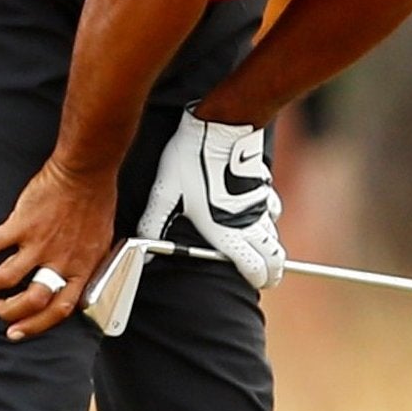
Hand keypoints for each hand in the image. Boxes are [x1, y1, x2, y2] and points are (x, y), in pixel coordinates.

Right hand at [0, 158, 118, 339]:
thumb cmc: (95, 201)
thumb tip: (74, 279)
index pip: (59, 310)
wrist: (86, 172)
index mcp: (81, 267)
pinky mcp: (21, 225)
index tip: (19, 330)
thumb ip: (85, 263)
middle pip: (30, 302)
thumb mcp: (100, 240)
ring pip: (5, 278)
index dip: (37, 325)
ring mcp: (40, 244)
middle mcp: (60, 261)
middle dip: (8, 312)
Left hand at [137, 109, 284, 289]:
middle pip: (274, 257)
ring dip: (271, 247)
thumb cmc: (191, 160)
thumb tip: (137, 249)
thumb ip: (153, 225)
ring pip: (274, 235)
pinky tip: (259, 215)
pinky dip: (269, 219)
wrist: (222, 127)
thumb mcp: (165, 193)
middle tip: (266, 276)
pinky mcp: (264, 186)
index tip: (257, 283)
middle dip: (273, 271)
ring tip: (262, 253)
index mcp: (225, 231)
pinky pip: (272, 209)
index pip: (254, 267)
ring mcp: (259, 204)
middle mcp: (248, 222)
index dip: (258, 279)